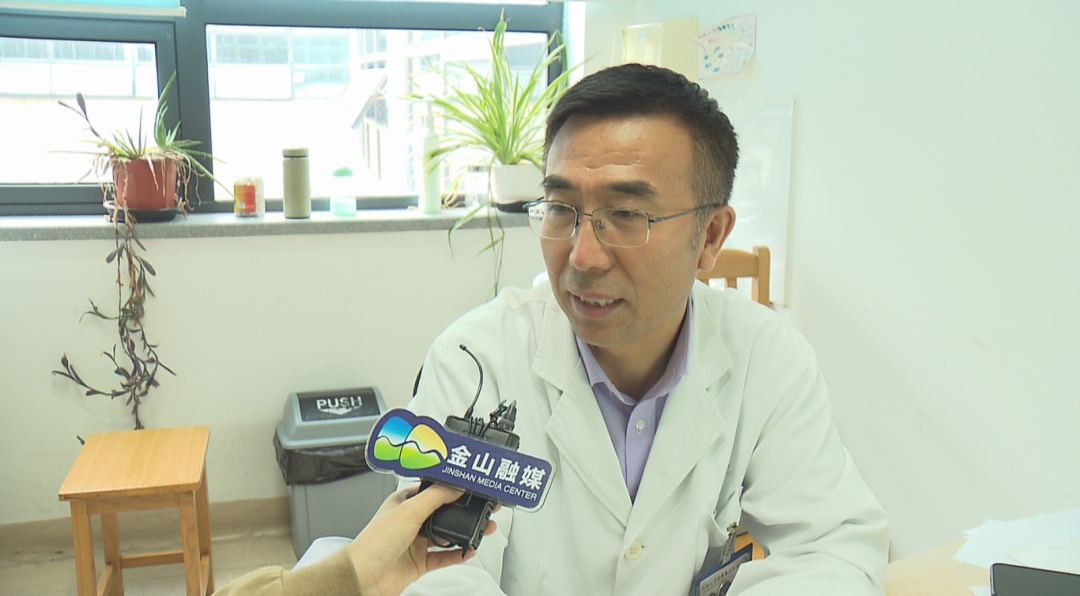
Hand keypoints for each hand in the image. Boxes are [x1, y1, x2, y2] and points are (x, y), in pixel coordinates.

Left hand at [347, 483, 496, 595]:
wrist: (363, 578)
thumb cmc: (373, 543)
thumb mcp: (409, 511)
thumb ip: (436, 497)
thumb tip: (457, 486)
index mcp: (405, 502)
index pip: (434, 490)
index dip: (454, 488)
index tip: (473, 488)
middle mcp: (410, 521)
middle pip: (444, 513)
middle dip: (465, 512)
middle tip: (485, 510)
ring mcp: (415, 543)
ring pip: (447, 535)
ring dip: (465, 533)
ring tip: (483, 529)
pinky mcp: (419, 563)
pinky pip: (444, 557)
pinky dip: (458, 554)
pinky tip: (468, 550)